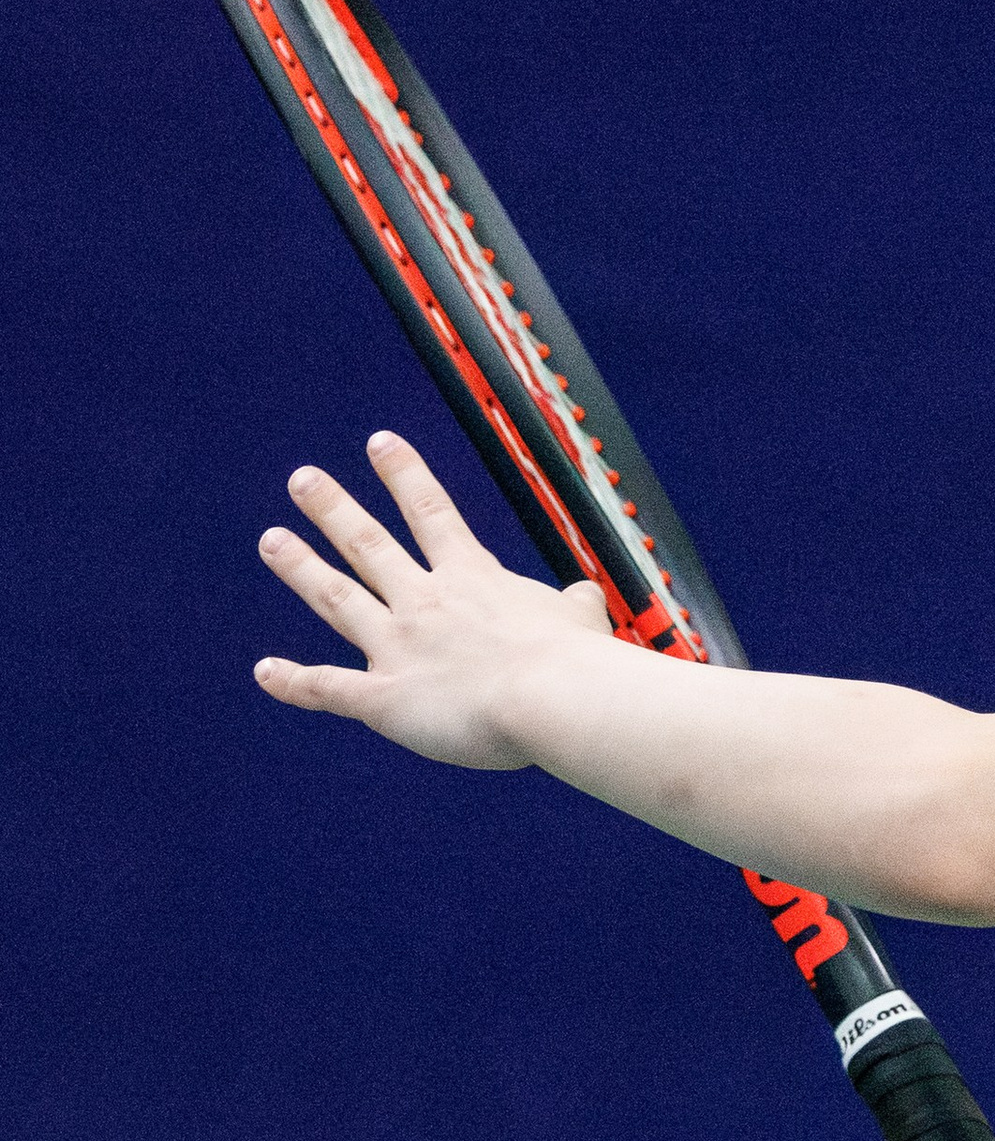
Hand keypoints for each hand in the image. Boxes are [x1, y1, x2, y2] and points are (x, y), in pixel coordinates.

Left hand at [255, 433, 618, 765]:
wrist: (551, 698)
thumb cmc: (575, 660)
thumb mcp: (583, 618)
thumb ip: (575, 603)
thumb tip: (583, 596)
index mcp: (473, 578)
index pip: (431, 511)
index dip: (403, 473)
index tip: (378, 441)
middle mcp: (424, 603)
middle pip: (369, 544)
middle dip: (332, 508)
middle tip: (301, 479)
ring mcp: (398, 647)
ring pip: (336, 598)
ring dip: (301, 567)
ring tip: (272, 539)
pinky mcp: (384, 699)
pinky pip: (329, 688)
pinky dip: (294, 681)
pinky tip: (264, 671)